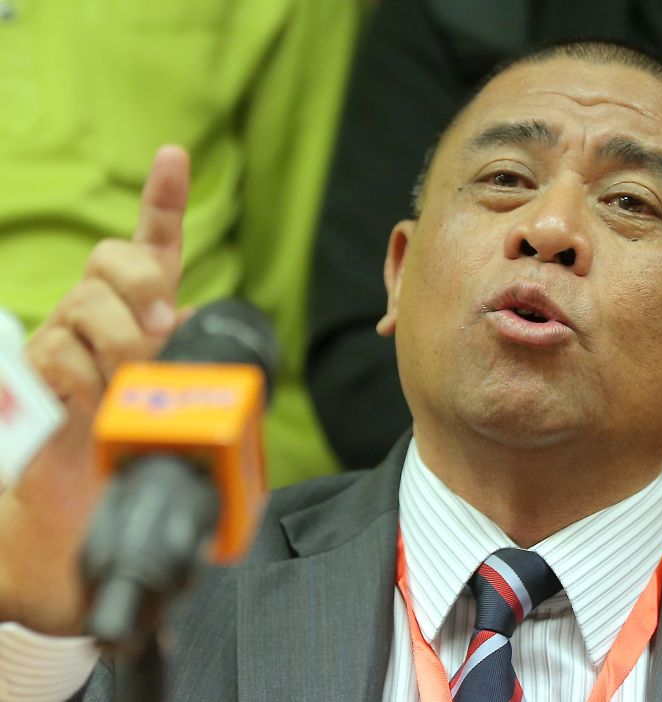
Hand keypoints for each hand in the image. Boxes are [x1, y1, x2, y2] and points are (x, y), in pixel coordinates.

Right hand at [0, 146, 189, 634]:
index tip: (175, 156)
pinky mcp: (28, 385)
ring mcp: (58, 350)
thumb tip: (218, 358)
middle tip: (160, 329)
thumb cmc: (137, 474)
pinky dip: (81, 378)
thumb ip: (205, 388)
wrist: (77, 537)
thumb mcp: (188, 428)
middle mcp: (96, 326)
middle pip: (111, 261)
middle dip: (141, 284)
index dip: (163, 202)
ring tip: (126, 386)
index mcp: (143, 326)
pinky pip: (55, 355)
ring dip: (118, 341)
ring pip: (85, 304)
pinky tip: (88, 409)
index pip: (150, 252)